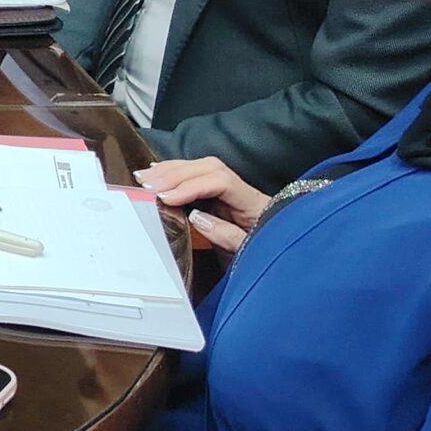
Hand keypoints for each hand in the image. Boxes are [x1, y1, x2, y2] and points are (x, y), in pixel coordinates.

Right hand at [136, 156, 271, 253]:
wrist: (286, 263)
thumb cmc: (268, 260)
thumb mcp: (249, 255)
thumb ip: (227, 236)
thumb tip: (197, 217)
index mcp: (255, 204)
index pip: (220, 182)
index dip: (190, 186)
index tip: (165, 198)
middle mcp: (244, 191)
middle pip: (209, 168)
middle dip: (175, 174)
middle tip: (147, 185)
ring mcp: (234, 191)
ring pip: (202, 168)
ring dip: (171, 170)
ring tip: (145, 178)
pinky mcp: (223, 196)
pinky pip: (198, 176)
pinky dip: (175, 173)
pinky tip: (157, 173)